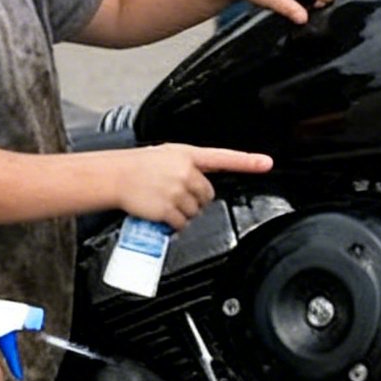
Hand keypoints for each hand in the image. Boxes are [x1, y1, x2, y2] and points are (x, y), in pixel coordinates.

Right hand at [119, 142, 272, 228]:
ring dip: (184, 213)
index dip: (247, 162)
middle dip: (196, 199)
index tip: (265, 163)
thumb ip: (189, 165)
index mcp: (188, 155)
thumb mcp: (167, 155)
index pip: (223, 158)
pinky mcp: (168, 209)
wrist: (115, 176)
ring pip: (195, 211)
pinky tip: (164, 217)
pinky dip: (175, 225)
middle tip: (177, 196)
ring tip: (166, 204)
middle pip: (208, 195)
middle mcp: (186, 172)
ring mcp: (178, 191)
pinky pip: (182, 223)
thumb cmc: (138, 166)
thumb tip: (200, 182)